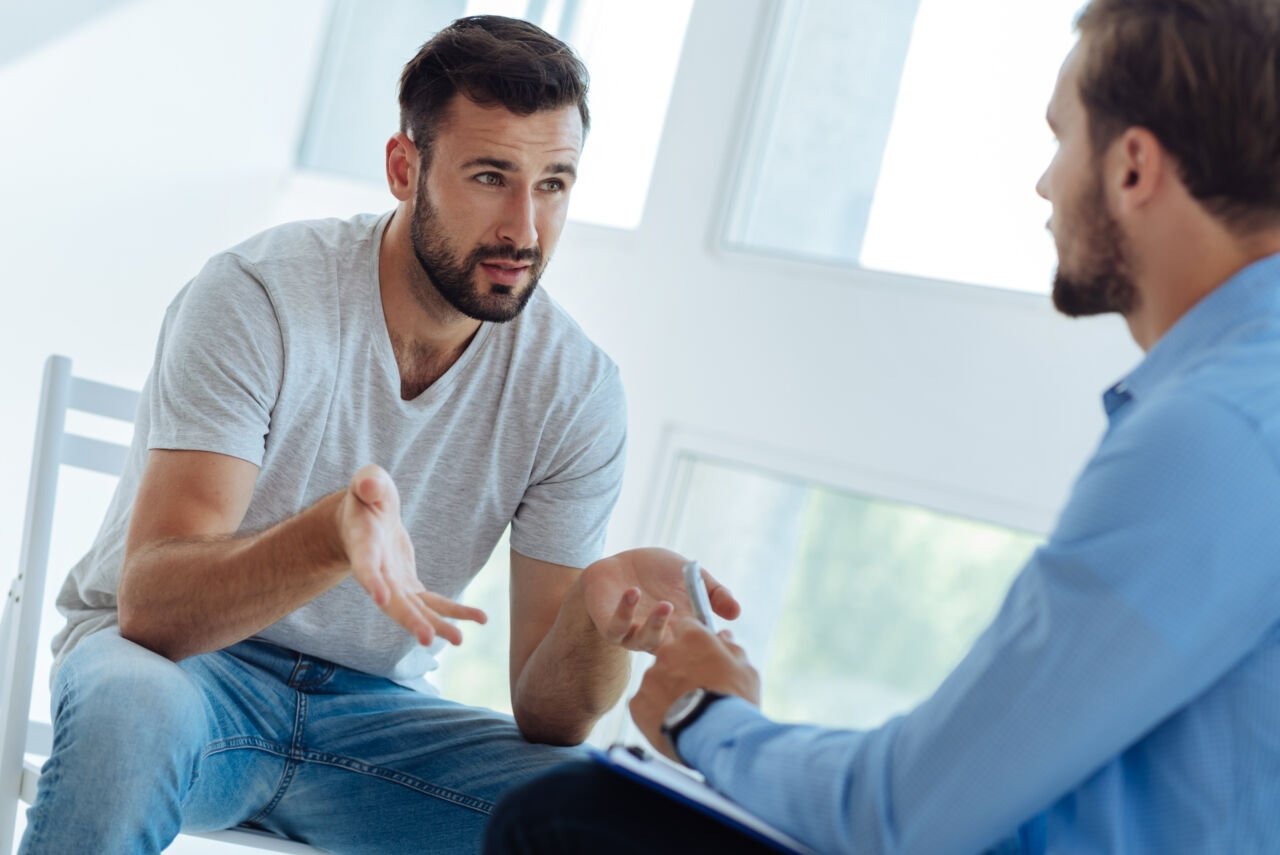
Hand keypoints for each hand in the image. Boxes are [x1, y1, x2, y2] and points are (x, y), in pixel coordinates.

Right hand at [338, 464, 486, 645]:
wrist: (366, 520)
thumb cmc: (367, 496)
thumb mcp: (366, 482)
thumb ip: (368, 482)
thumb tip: (369, 485)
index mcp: (364, 545)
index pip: (366, 565)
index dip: (373, 581)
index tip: (381, 599)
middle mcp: (378, 573)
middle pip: (393, 601)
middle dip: (410, 620)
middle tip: (428, 638)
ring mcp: (395, 584)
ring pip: (416, 609)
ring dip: (437, 624)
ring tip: (460, 640)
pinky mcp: (411, 587)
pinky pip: (434, 604)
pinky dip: (455, 612)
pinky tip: (481, 619)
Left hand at [580, 547, 740, 651]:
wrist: (620, 564)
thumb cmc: (657, 573)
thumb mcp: (691, 577)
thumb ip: (714, 592)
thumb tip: (737, 613)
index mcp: (682, 629)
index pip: (697, 642)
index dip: (707, 642)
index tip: (718, 634)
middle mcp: (659, 636)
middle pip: (673, 649)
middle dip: (683, 641)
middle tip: (692, 625)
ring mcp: (634, 634)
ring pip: (645, 641)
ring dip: (656, 626)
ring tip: (666, 606)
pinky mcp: (611, 626)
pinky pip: (617, 627)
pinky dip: (625, 611)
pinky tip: (633, 592)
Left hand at [630, 618, 760, 761]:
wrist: (715, 737)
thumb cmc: (735, 700)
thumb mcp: (745, 669)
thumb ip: (731, 648)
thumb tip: (724, 636)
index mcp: (692, 637)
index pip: (685, 625)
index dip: (692, 640)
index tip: (699, 652)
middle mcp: (666, 651)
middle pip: (669, 654)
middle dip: (680, 666)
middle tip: (697, 688)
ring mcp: (649, 677)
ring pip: (657, 680)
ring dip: (668, 691)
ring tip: (689, 711)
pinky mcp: (637, 703)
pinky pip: (646, 703)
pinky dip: (657, 712)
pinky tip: (675, 723)